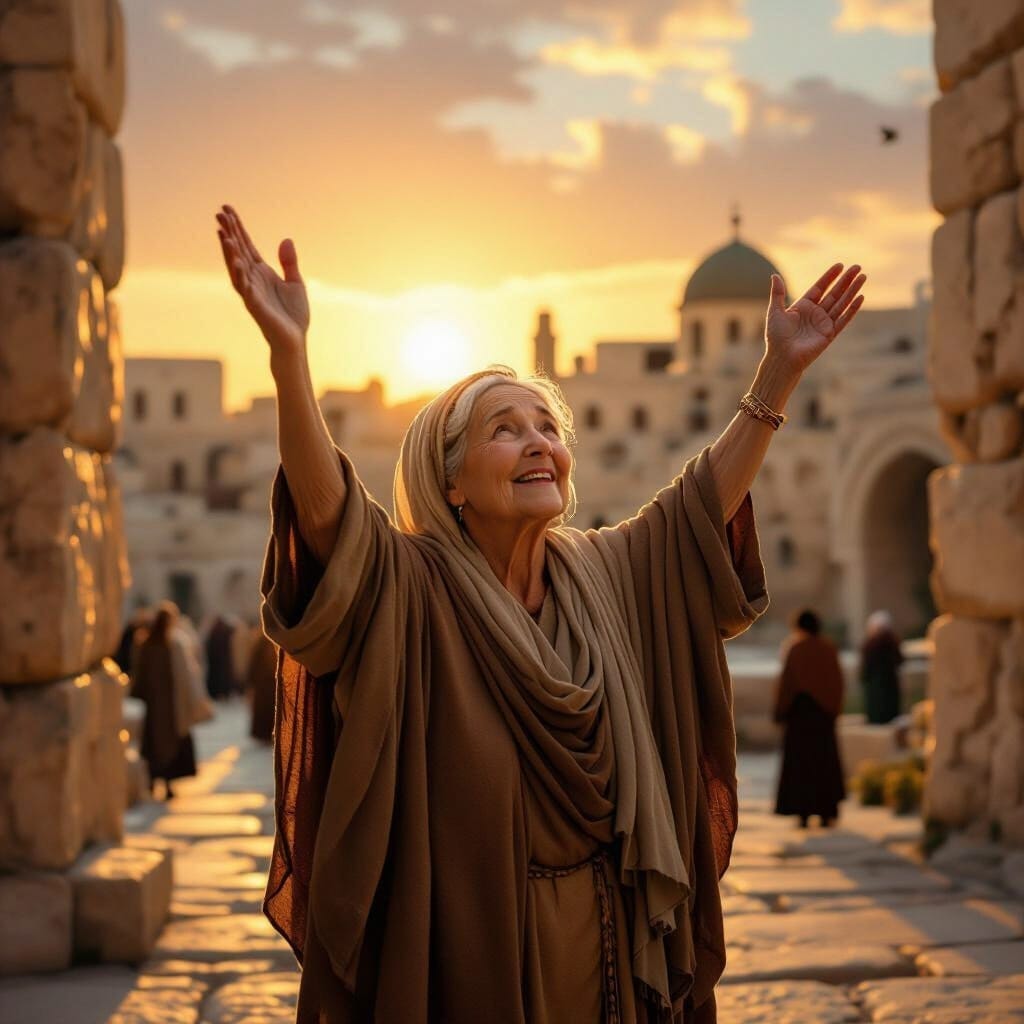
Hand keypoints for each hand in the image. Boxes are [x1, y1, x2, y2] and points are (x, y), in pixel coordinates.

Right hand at [216, 205, 309, 356]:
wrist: (295, 340)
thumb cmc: (294, 315)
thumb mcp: (295, 283)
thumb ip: (289, 262)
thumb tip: (286, 239)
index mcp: (261, 272)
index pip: (246, 245)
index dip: (238, 228)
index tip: (228, 209)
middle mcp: (252, 279)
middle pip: (237, 251)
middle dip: (229, 232)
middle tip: (219, 213)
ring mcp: (251, 291)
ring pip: (236, 266)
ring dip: (228, 250)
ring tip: (222, 233)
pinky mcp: (254, 304)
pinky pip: (244, 286)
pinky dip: (239, 272)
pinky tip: (235, 259)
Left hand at [765, 263, 865, 374]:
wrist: (782, 357)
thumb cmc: (776, 336)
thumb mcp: (775, 311)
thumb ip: (778, 293)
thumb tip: (774, 275)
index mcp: (803, 306)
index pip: (820, 287)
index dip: (830, 277)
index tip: (840, 265)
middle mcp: (815, 313)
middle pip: (834, 293)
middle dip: (846, 280)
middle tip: (857, 267)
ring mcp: (824, 323)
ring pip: (841, 303)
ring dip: (852, 290)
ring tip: (863, 277)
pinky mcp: (829, 334)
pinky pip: (843, 319)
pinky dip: (852, 309)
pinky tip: (860, 297)